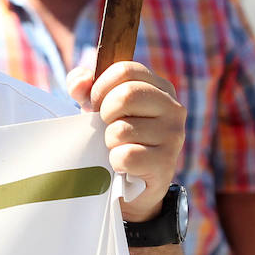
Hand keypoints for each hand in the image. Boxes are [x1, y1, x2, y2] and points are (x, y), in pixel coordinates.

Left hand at [67, 61, 185, 222]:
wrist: (130, 184)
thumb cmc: (115, 136)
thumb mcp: (99, 106)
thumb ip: (84, 87)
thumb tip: (80, 83)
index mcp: (159, 87)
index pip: (125, 70)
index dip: (101, 86)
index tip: (97, 103)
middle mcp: (173, 108)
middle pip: (125, 95)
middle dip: (104, 113)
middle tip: (106, 127)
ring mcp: (173, 136)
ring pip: (121, 129)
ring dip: (109, 141)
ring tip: (117, 147)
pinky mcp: (166, 164)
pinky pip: (125, 156)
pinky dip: (115, 162)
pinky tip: (122, 165)